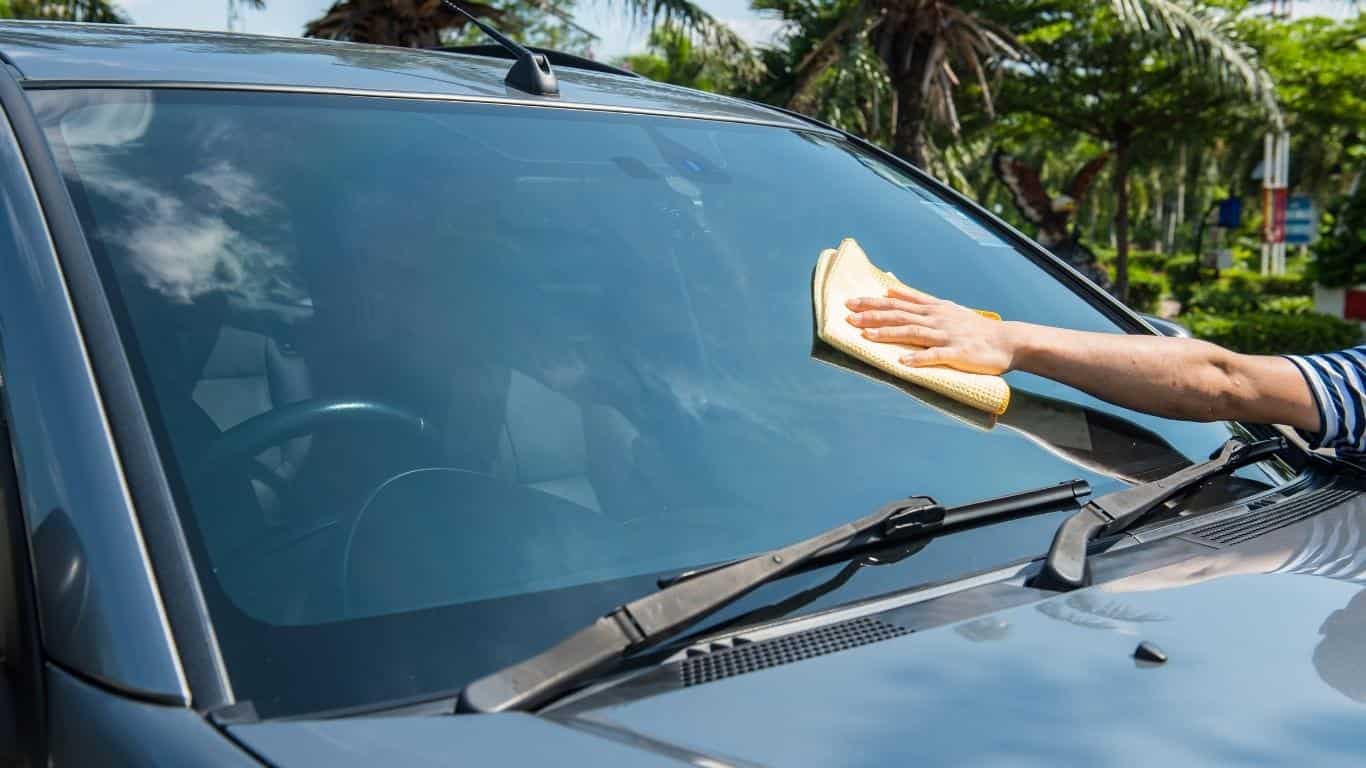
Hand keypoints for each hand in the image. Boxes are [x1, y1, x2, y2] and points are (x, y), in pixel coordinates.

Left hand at [844, 287, 1020, 374]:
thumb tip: (890, 288)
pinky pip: (935, 355)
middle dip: (872, 315)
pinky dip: (918, 358)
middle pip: (900, 315)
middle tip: (848, 316)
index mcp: (934, 308)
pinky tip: (902, 361)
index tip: (851, 301)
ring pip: (912, 332)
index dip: (873, 302)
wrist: (1007, 341)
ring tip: (866, 335)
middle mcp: (937, 318)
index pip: (898, 302)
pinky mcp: (958, 353)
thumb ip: (918, 300)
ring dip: (888, 333)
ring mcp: (947, 335)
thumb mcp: (946, 307)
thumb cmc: (974, 328)